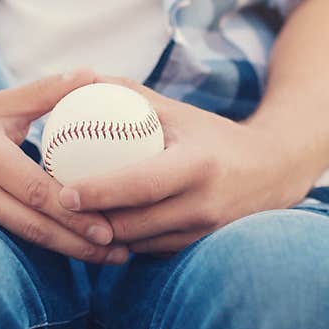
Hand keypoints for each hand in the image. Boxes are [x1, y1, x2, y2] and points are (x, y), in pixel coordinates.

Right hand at [0, 70, 128, 263]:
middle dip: (78, 243)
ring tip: (106, 259)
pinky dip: (38, 250)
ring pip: (19, 237)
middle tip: (120, 252)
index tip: (112, 225)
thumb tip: (92, 75)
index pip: (37, 190)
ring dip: (65, 252)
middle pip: (32, 224)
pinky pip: (2, 240)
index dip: (75, 212)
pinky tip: (70, 254)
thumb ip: (44, 92)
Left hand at [56, 77, 311, 253]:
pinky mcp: (199, 248)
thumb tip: (80, 78)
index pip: (140, 185)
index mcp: (197, 166)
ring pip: (138, 244)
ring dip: (105, 235)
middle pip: (133, 224)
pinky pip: (151, 250)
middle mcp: (203, 205)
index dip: (100, 192)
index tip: (64, 191)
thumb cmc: (213, 136)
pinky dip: (127, 240)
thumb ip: (130, 96)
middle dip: (90, 222)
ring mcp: (203, 232)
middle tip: (56, 207)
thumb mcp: (178, 111)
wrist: (272, 172)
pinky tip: (103, 226)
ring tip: (73, 218)